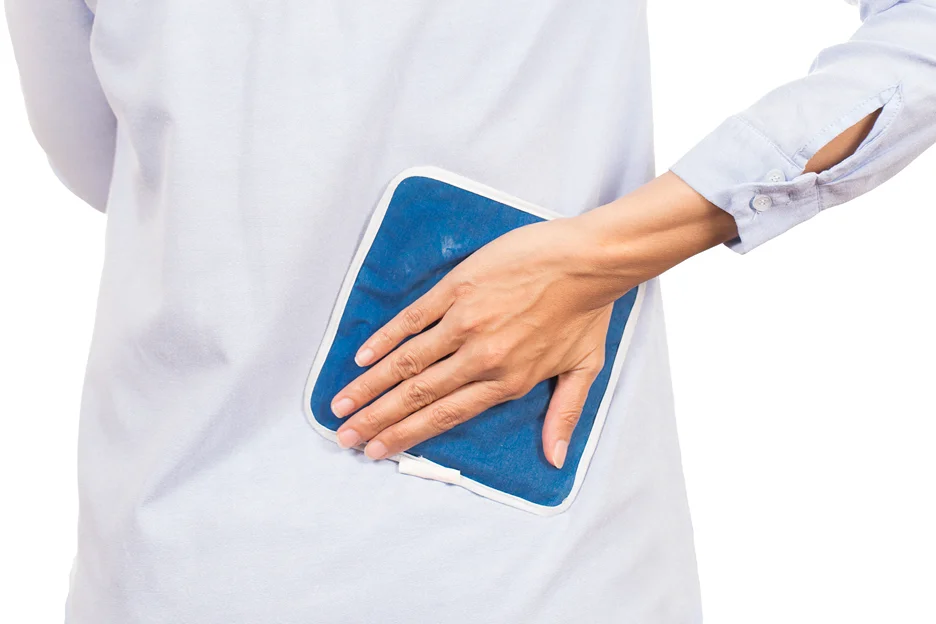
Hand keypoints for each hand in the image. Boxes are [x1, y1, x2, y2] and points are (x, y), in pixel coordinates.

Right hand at [329, 172, 737, 467]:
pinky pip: (412, 319)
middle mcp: (480, 357)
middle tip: (346, 436)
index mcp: (507, 380)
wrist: (588, 259)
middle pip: (418, 395)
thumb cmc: (587, 311)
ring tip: (341, 405)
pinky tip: (362, 357)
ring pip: (408, 362)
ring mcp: (464, 322)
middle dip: (377, 419)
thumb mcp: (583, 369)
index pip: (446, 415)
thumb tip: (555, 460)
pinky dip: (385, 339)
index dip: (408, 435)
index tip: (378, 450)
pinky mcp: (457, 289)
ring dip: (370, 385)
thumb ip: (564, 416)